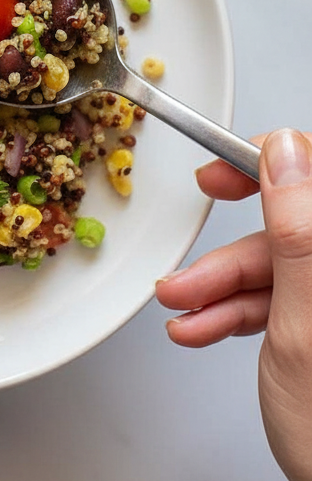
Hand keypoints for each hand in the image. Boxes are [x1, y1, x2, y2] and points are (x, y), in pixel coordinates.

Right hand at [156, 130, 311, 480]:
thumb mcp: (302, 322)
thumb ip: (295, 232)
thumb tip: (284, 153)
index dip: (268, 162)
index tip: (222, 171)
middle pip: (294, 225)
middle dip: (232, 248)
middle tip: (191, 246)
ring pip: (282, 269)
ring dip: (223, 287)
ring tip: (181, 307)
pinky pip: (283, 302)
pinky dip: (239, 313)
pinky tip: (202, 327)